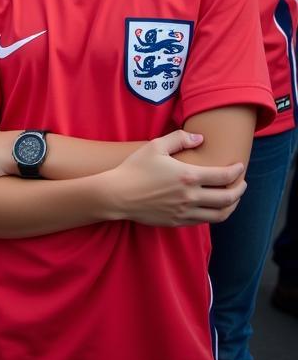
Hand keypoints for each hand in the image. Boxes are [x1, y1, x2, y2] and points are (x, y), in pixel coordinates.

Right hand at [105, 130, 245, 226]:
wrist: (118, 194)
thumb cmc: (135, 168)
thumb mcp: (155, 146)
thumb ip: (179, 139)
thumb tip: (199, 138)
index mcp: (188, 176)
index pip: (223, 176)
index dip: (236, 171)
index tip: (240, 166)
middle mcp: (191, 196)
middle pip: (228, 197)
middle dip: (239, 190)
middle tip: (242, 183)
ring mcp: (186, 211)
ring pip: (220, 214)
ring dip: (232, 206)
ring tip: (232, 198)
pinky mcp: (178, 221)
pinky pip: (205, 221)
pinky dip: (215, 214)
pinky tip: (213, 206)